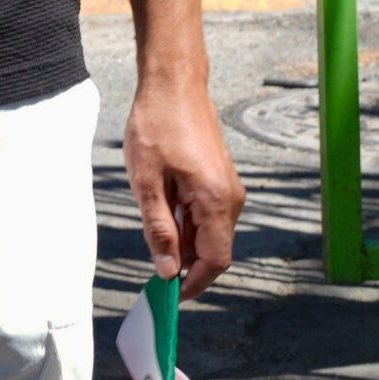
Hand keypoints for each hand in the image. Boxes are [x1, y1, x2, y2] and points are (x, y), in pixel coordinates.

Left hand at [125, 76, 243, 298]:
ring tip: (152, 227)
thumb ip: (158, 228)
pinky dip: (187, 221)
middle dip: (186, 263)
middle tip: (153, 266)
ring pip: (210, 232)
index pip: (215, 261)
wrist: (173, 84)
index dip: (193, 283)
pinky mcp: (220, 179)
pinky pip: (208, 213)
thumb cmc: (156, 126)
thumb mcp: (146, 181)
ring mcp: (228, 188)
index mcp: (217, 202)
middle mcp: (231, 199)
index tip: (169, 295)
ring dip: (184, 240)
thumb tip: (167, 270)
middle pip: (214, 250)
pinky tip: (162, 206)